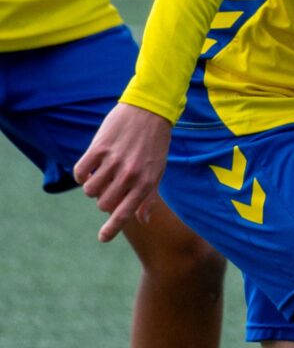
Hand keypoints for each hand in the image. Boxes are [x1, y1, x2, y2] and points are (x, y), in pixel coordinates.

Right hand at [74, 102, 172, 242]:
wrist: (149, 109)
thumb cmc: (154, 142)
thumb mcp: (158, 170)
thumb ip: (148, 197)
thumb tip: (143, 220)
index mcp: (145, 183)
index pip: (124, 214)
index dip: (112, 229)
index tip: (102, 238)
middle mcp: (129, 175)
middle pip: (103, 203)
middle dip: (102, 199)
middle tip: (108, 185)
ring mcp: (113, 161)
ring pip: (90, 189)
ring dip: (91, 185)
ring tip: (99, 173)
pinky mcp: (99, 148)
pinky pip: (80, 172)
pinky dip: (81, 173)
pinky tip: (88, 166)